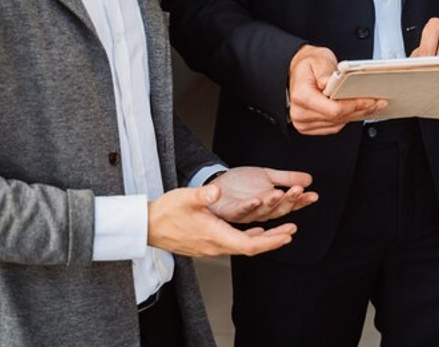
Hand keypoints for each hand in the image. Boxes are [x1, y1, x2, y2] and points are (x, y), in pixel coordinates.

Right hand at [147, 185, 297, 256]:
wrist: (147, 226)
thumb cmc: (165, 212)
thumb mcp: (185, 198)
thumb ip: (202, 195)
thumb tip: (216, 190)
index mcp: (215, 236)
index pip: (250, 244)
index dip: (271, 241)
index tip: (287, 235)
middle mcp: (216, 246)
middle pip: (251, 247)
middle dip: (273, 240)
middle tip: (291, 232)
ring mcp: (211, 247)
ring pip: (243, 245)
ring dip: (263, 239)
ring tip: (280, 231)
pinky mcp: (207, 244)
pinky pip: (234, 243)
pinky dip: (248, 237)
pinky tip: (254, 229)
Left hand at [207, 166, 319, 223]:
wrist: (217, 181)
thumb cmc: (241, 182)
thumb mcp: (267, 175)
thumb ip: (287, 178)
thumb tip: (308, 180)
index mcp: (271, 203)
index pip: (290, 204)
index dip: (302, 201)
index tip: (313, 195)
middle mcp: (261, 211)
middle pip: (279, 209)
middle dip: (289, 200)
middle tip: (298, 190)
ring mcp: (247, 213)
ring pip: (263, 211)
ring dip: (272, 202)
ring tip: (279, 193)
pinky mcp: (231, 211)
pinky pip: (241, 210)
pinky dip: (249, 206)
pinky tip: (256, 199)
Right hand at [288, 45, 385, 135]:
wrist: (298, 71)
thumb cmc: (308, 65)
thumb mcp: (318, 60)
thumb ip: (325, 71)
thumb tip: (331, 82)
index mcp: (302, 96)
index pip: (333, 109)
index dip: (354, 105)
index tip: (370, 100)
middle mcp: (301, 112)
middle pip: (338, 118)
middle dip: (361, 109)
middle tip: (379, 102)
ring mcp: (304, 122)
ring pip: (338, 123)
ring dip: (356, 115)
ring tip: (372, 105)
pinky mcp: (311, 126)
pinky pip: (334, 126)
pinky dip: (347, 118)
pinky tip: (358, 110)